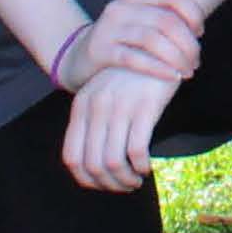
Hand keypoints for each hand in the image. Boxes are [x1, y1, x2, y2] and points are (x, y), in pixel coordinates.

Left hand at [62, 64, 177, 190]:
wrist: (159, 46)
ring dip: (125, 179)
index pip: (72, 157)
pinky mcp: (145, 106)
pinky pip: (136, 150)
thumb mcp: (103, 95)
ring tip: (136, 179)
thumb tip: (92, 165)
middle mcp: (97, 107)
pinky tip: (146, 166)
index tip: (103, 184)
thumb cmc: (131, 77)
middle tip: (124, 186)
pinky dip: (140, 166)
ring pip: (113, 161)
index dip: (86, 179)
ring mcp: (120, 106)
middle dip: (109, 184)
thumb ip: (93, 123)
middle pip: (93, 164)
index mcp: (82, 106)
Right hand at [81, 0, 205, 86]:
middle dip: (188, 43)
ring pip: (153, 40)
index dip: (192, 13)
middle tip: (196, 61)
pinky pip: (134, 59)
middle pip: (166, 20)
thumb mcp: (137, 13)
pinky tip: (172, 77)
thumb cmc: (121, 35)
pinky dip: (158, 69)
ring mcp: (107, 28)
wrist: (81, 57)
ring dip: (177, 58)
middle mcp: (118, 5)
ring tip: (187, 71)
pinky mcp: (99, 50)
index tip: (200, 32)